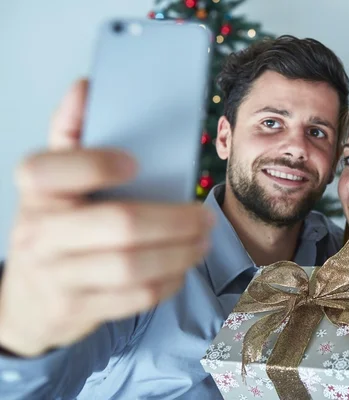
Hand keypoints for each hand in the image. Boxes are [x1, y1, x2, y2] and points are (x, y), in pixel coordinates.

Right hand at [0, 79, 214, 356]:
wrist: (28, 300)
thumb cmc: (54, 226)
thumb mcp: (52, 183)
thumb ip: (69, 134)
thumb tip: (86, 86)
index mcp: (36, 192)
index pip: (53, 171)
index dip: (97, 163)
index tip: (136, 163)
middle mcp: (40, 233)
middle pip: (120, 224)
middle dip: (175, 220)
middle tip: (205, 216)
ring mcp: (58, 276)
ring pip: (133, 266)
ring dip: (181, 252)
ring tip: (204, 241)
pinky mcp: (78, 309)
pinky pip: (135, 297)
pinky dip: (168, 281)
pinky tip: (183, 267)